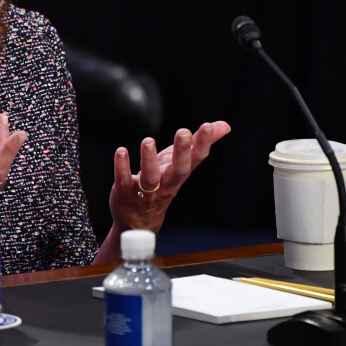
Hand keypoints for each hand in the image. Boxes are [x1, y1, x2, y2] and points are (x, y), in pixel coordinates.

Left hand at [109, 120, 230, 234]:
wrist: (139, 220)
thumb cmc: (162, 184)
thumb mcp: (180, 162)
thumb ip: (199, 143)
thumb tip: (224, 125)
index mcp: (180, 174)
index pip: (196, 159)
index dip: (203, 143)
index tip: (207, 126)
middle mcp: (166, 184)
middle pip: (179, 170)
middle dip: (182, 152)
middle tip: (184, 132)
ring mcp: (146, 191)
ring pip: (151, 177)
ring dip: (149, 159)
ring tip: (148, 141)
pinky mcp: (125, 193)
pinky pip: (124, 180)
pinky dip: (122, 167)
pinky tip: (121, 152)